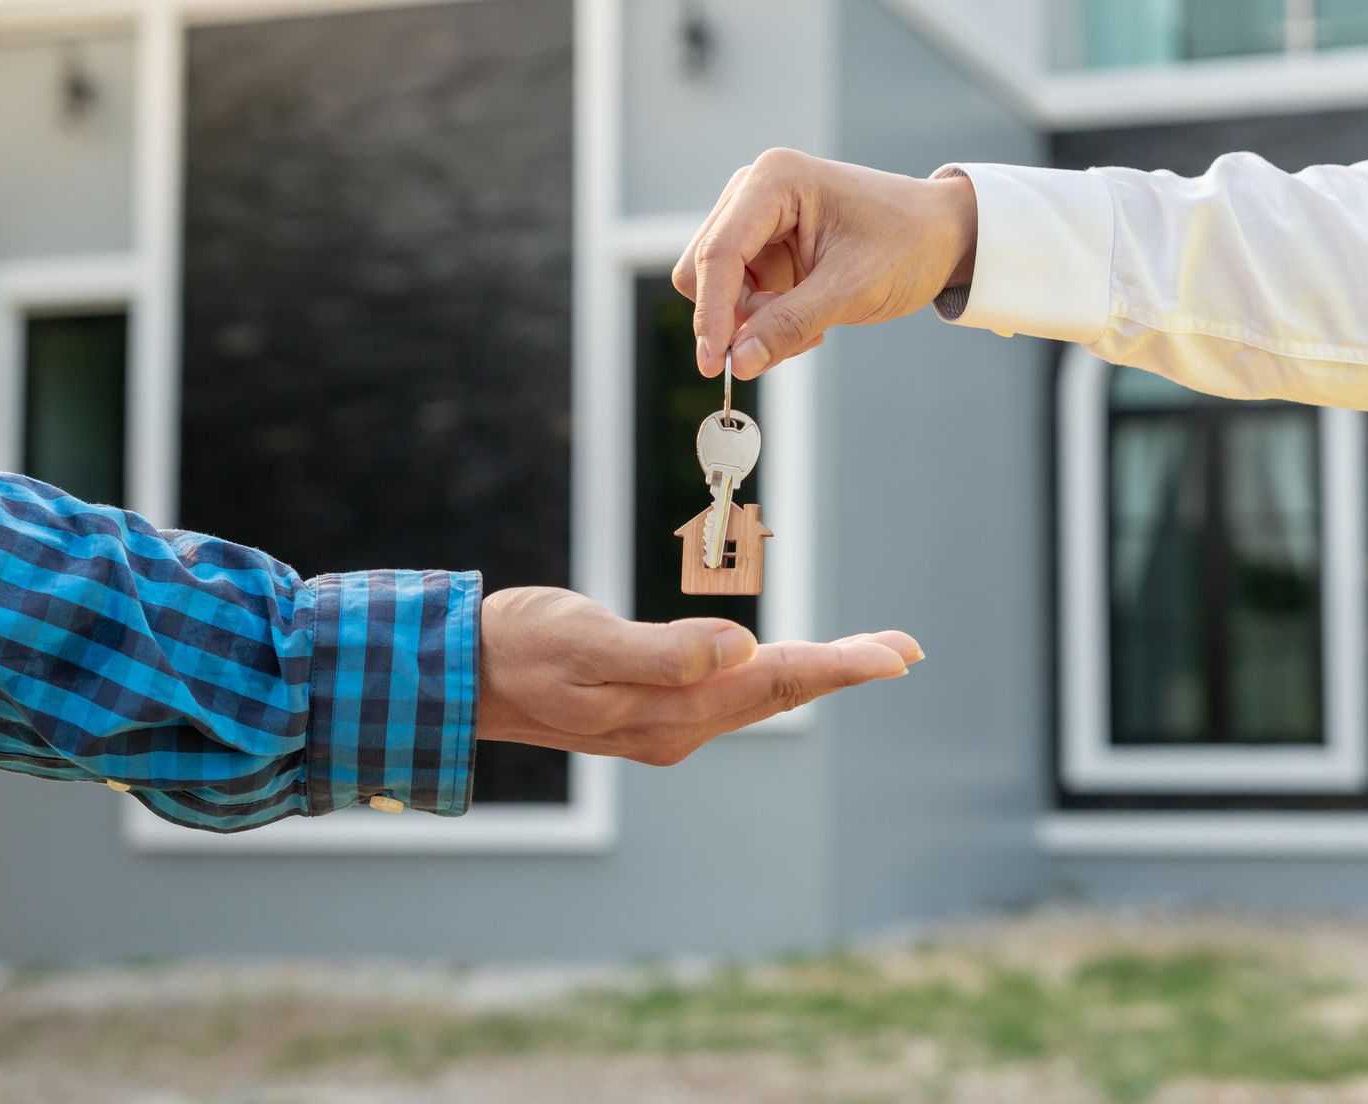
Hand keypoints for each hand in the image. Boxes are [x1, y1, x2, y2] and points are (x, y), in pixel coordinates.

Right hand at [476, 586, 920, 765]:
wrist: (462, 677)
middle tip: (905, 648)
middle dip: (844, 668)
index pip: (773, 681)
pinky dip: (774, 674)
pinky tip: (792, 663)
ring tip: (869, 652)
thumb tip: (741, 649)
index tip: (897, 655)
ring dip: (817, 672)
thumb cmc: (520, 647)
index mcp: (669, 711)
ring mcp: (666, 724)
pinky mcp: (653, 711)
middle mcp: (677, 727)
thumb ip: (663, 649)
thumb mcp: (586, 640)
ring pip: (761, 695)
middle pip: (779, 692)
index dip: (839, 664)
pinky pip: (733, 695)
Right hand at [672, 149, 978, 379]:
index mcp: (774, 181)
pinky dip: (765, 318)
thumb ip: (789, 326)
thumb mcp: (852, 290)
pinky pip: (739, 294)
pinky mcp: (764, 244)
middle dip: (736, 315)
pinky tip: (808, 319)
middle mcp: (754, 191)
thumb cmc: (908, 245)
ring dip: (754, 320)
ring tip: (811, 329)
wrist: (944, 234)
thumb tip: (737, 362)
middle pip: (704, 268)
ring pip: (717, 286)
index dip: (711, 313)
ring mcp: (756, 217)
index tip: (714, 364)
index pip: (718, 253)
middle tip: (784, 343)